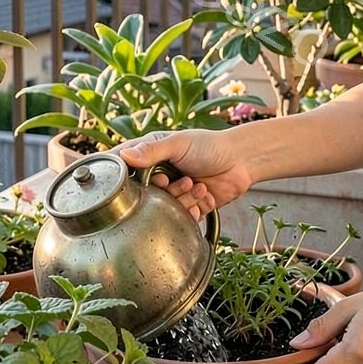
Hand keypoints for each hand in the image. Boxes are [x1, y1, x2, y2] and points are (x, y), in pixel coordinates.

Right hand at [117, 129, 252, 219]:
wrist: (240, 161)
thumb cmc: (209, 145)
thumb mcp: (178, 144)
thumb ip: (151, 151)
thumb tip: (125, 156)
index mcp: (148, 157)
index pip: (123, 170)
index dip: (125, 179)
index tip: (137, 180)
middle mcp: (156, 177)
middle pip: (142, 196)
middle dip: (161, 191)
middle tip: (170, 180)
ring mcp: (171, 194)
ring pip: (162, 209)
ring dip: (181, 199)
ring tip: (196, 184)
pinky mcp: (187, 209)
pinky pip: (181, 219)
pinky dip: (193, 209)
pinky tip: (204, 195)